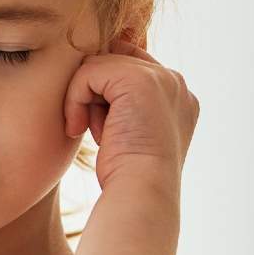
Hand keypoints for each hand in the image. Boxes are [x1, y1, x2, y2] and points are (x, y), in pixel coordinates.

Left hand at [62, 38, 199, 191]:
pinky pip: (87, 72)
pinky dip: (75, 100)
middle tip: (101, 133)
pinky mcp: (137, 80)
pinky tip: (79, 128)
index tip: (106, 129)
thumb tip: (94, 80)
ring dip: (85, 100)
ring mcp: (159, 78)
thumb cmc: (127, 175)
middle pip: (112, 61)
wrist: (140, 193)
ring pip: (97, 66)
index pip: (130, 66)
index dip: (105, 92)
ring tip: (96, 133)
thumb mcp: (129, 134)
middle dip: (96, 96)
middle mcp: (174, 82)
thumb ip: (122, 105)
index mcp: (178, 96)